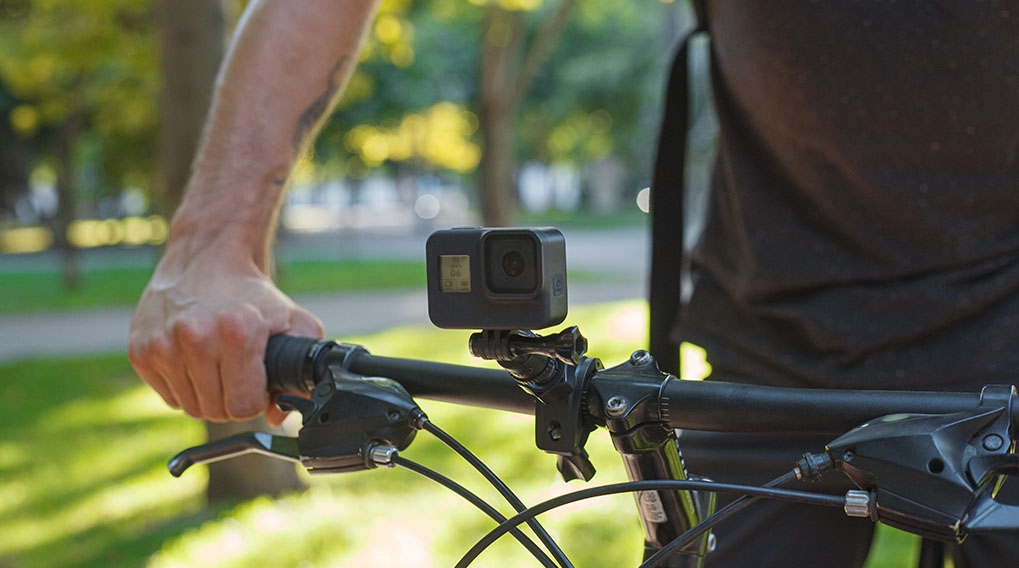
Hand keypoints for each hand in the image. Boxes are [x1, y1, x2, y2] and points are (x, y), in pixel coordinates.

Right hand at [129, 242, 322, 425]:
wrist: (208, 257)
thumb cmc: (253, 294)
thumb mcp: (293, 323)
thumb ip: (298, 373)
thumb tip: (278, 416)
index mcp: (237, 332)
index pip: (244, 407)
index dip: (255, 400)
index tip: (256, 382)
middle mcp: (195, 338)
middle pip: (216, 411)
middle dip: (232, 399)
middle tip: (238, 373)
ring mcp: (163, 344)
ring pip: (191, 407)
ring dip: (207, 394)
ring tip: (217, 364)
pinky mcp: (140, 350)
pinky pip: (167, 396)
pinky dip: (183, 386)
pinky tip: (194, 360)